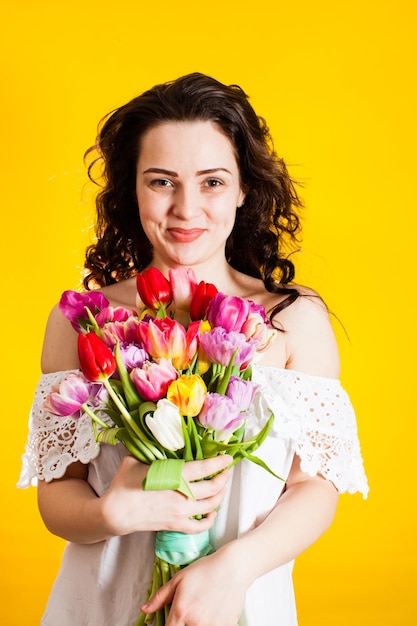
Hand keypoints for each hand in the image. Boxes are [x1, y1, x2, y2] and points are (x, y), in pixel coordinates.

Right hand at [100, 454, 231, 535]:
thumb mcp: (135, 460)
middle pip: (212, 488)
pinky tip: (212, 513)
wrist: (115, 513)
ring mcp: (180, 512)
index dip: (219, 462)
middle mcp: (181, 495)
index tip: (227, 458)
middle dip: (223, 478)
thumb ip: (149, 450)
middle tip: (226, 471)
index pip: (204, 468)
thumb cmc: (124, 484)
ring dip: (219, 496)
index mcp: (174, 476)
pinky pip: (199, 527)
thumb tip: (155, 438)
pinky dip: (209, 520)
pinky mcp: (175, 525)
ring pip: (210, 506)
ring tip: (221, 488)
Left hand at [141, 546, 245, 625]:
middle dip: (182, 625)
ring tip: (200, 612)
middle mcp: (196, 623)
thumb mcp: (179, 579)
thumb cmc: (206, 570)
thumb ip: (160, 597)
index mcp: (181, 611)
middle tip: (186, 616)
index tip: (170, 623)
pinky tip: (211, 614)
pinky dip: (210, 623)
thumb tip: (145, 609)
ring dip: (195, 624)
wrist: (233, 568)